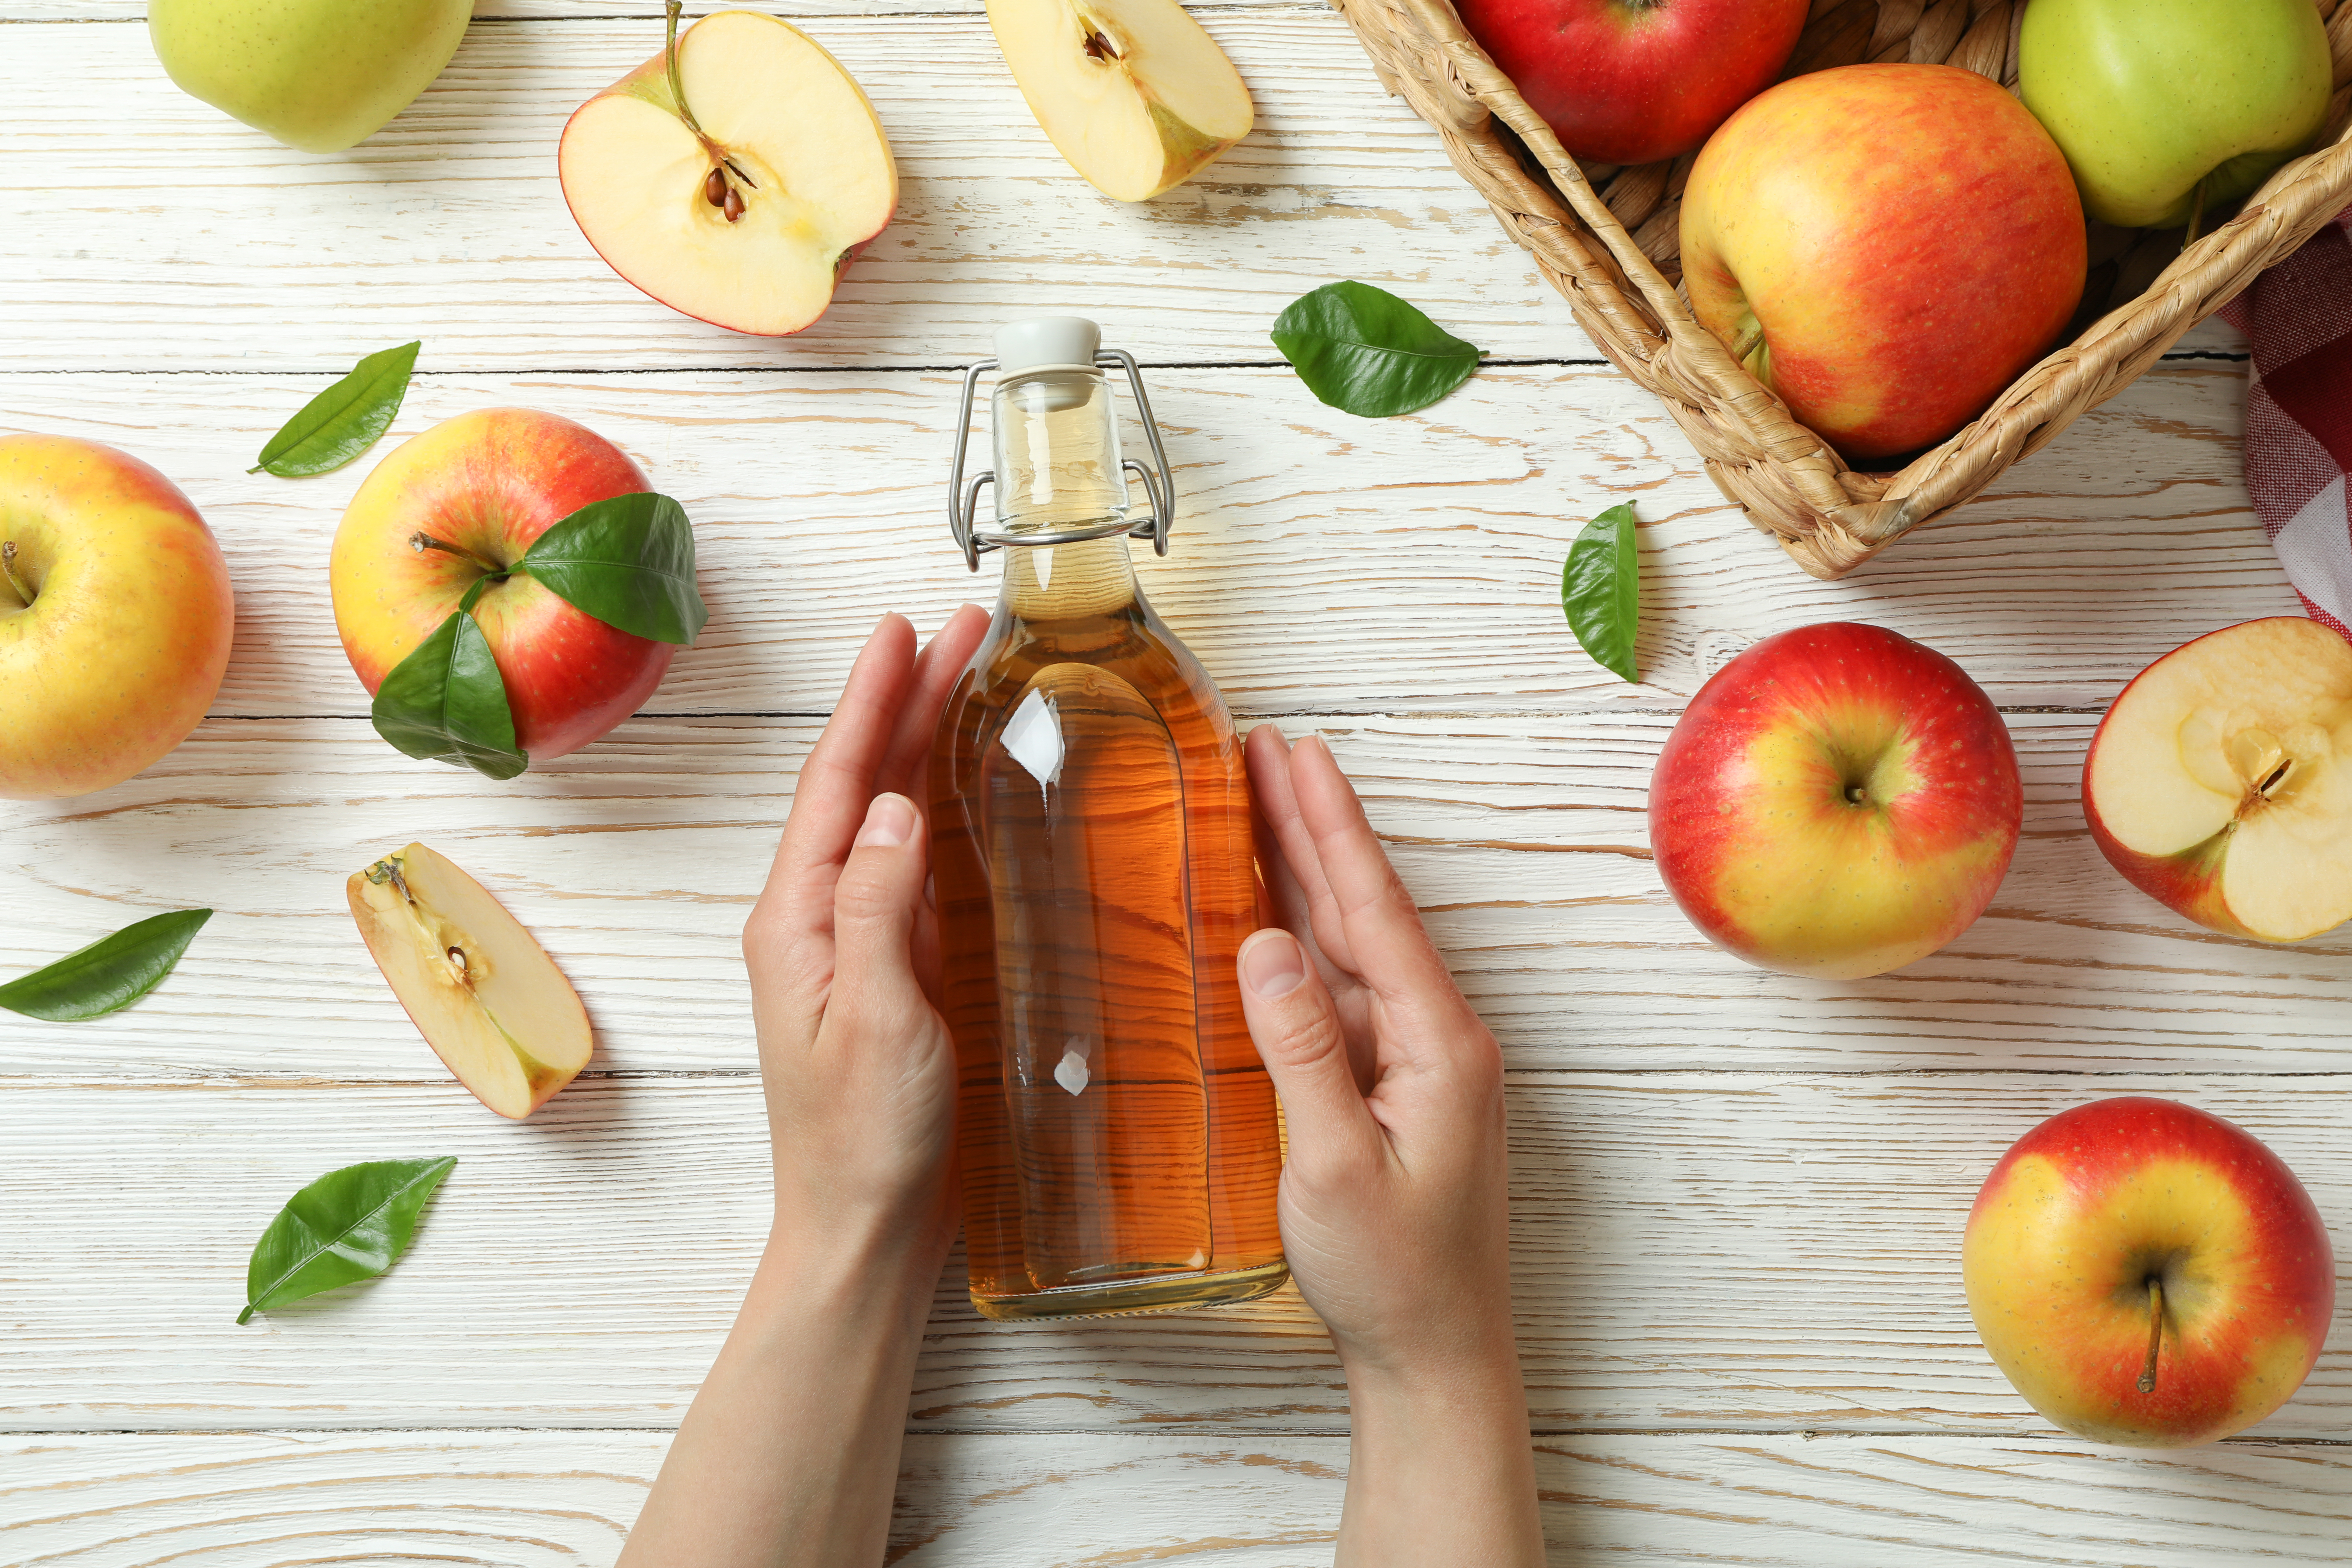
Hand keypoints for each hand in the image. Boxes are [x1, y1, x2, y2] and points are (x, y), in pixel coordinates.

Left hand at [621, 609, 989, 1567]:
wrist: (865, 1228)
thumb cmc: (861, 1141)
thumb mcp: (873, 1020)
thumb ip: (880, 910)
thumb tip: (896, 809)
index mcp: (797, 920)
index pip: (837, 784)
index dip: (870, 702)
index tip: (899, 630)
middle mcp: (820, 917)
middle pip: (866, 782)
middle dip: (908, 699)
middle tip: (960, 628)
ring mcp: (859, 940)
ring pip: (894, 814)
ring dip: (928, 742)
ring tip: (971, 677)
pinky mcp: (899, 968)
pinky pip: (919, 864)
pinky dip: (947, 807)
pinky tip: (973, 785)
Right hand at [1238, 726, 1542, 1565]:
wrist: (1434, 1357)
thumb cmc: (1391, 1276)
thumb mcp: (1330, 1166)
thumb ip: (1300, 1052)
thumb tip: (1264, 945)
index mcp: (1439, 1044)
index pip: (1373, 910)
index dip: (1329, 827)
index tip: (1297, 756)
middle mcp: (1437, 1038)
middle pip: (1364, 909)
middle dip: (1313, 825)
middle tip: (1267, 749)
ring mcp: (1416, 1062)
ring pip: (1351, 945)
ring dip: (1308, 872)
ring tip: (1263, 802)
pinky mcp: (1391, 1088)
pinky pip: (1342, 993)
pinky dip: (1305, 941)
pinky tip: (1273, 914)